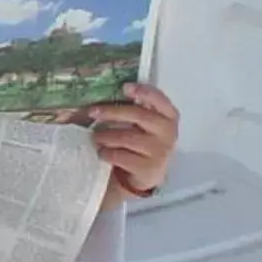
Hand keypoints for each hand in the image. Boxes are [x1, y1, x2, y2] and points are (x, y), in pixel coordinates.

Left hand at [88, 83, 177, 197]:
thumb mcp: (144, 123)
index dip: (143, 92)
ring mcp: (160, 152)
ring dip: (105, 136)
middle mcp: (168, 133)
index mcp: (169, 116)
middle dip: (112, 112)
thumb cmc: (142, 142)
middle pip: (138, 116)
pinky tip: (103, 152)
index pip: (159, 99)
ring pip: (126, 137)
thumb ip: (136, 107)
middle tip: (93, 112)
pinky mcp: (148, 169)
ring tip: (95, 136)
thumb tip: (110, 93)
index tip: (125, 87)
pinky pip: (121, 156)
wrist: (147, 175)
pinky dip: (107, 153)